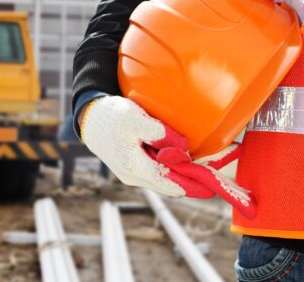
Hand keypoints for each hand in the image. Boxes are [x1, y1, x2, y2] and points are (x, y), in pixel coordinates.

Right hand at [80, 96, 255, 217]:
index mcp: (135, 167)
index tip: (213, 187)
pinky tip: (183, 160)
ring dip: (182, 175)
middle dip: (192, 182)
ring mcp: (132, 172)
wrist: (89, 118)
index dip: (193, 186)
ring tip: (204, 169)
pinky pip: (156, 171)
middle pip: (169, 184)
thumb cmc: (110, 116)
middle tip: (214, 179)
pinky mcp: (132, 165)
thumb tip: (183, 147)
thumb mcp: (135, 118)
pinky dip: (171, 168)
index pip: (170, 183)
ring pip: (163, 178)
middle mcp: (134, 175)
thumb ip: (159, 133)